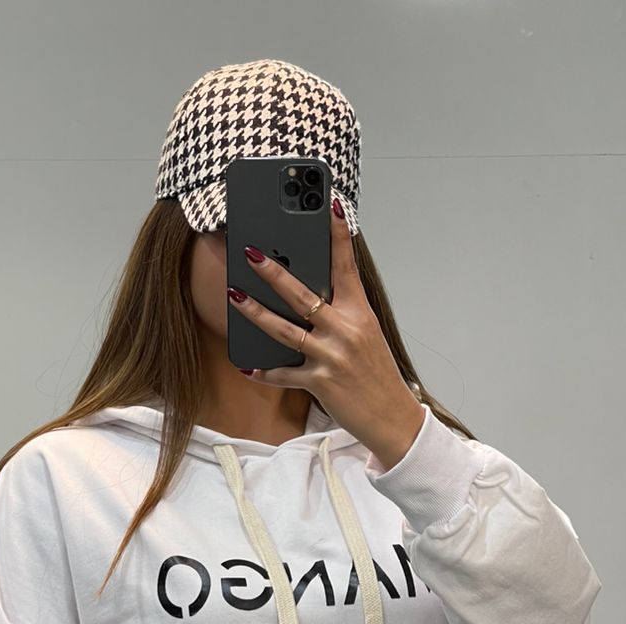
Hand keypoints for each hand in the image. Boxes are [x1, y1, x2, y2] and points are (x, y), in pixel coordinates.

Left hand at [226, 196, 424, 453]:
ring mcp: (332, 356)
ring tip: (233, 295)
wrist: (392, 417)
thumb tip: (310, 296)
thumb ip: (342, 314)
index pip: (346, 266)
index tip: (330, 205)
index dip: (337, 235)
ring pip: (285, 329)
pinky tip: (246, 365)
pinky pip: (285, 375)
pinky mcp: (321, 382)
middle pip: (303, 294)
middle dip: (273, 272)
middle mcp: (346, 330)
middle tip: (250, 252)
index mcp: (359, 313)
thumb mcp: (366, 336)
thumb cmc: (376, 375)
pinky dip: (264, 371)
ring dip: (255, 312)